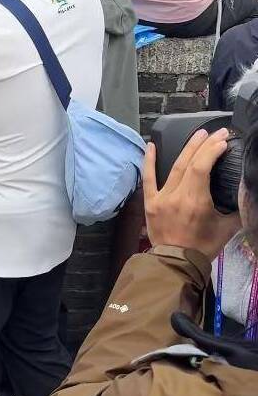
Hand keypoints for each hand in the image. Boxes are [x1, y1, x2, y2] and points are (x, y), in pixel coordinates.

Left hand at [142, 129, 241, 260]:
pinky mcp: (149, 202)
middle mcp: (176, 196)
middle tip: (215, 132)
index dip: (212, 151)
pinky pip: (148, 178)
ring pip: (173, 167)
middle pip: (189, 163)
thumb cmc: (203, 246)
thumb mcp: (227, 228)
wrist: (175, 263)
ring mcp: (160, 198)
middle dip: (203, 145)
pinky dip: (148, 161)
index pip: (202, 167)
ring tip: (198, 135)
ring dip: (186, 149)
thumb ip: (238, 209)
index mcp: (195, 201)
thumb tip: (247, 192)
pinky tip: (150, 145)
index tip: (223, 141)